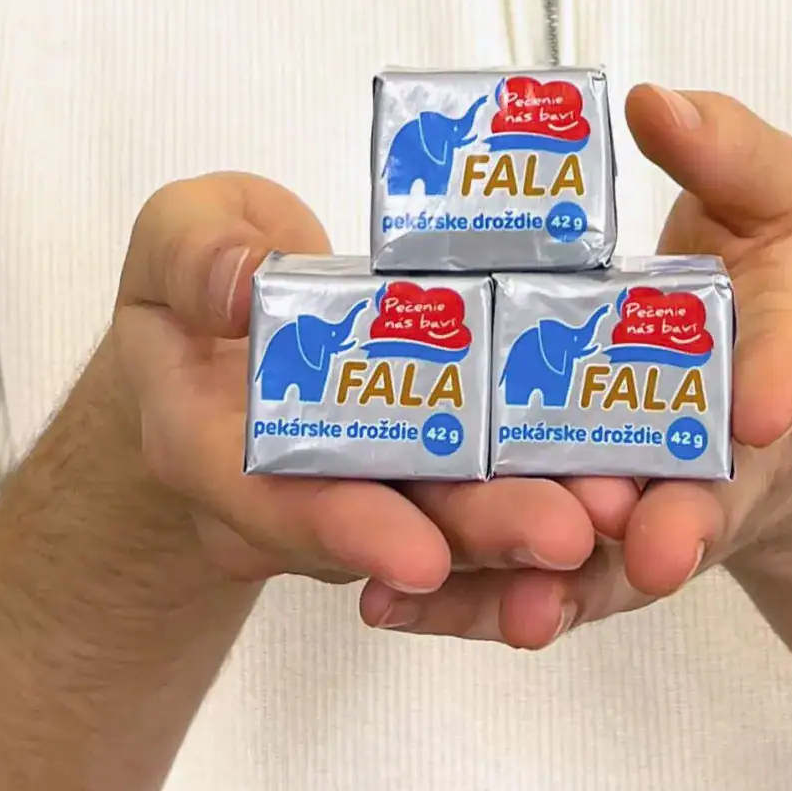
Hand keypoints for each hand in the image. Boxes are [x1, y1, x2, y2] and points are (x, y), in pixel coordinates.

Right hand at [108, 174, 607, 603]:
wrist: (209, 335)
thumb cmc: (194, 276)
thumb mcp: (174, 238)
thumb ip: (198, 256)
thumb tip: (241, 282)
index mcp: (205, 445)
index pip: (271, 501)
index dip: (347, 529)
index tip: (422, 552)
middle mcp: (285, 495)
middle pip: (385, 530)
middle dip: (478, 535)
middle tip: (568, 533)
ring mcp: (357, 494)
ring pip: (445, 526)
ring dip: (530, 528)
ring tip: (614, 516)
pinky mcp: (415, 478)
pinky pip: (477, 498)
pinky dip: (540, 497)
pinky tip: (617, 497)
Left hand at [360, 86, 791, 646]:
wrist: (750, 391)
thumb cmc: (760, 282)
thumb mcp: (768, 195)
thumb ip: (727, 149)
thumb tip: (657, 103)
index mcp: (773, 355)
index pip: (784, 368)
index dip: (774, 384)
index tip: (761, 408)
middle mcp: (716, 454)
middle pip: (701, 500)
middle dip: (678, 528)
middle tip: (656, 549)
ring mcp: (643, 509)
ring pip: (606, 566)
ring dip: (563, 588)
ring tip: (524, 612)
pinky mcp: (570, 544)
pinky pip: (522, 583)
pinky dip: (465, 605)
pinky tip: (392, 606)